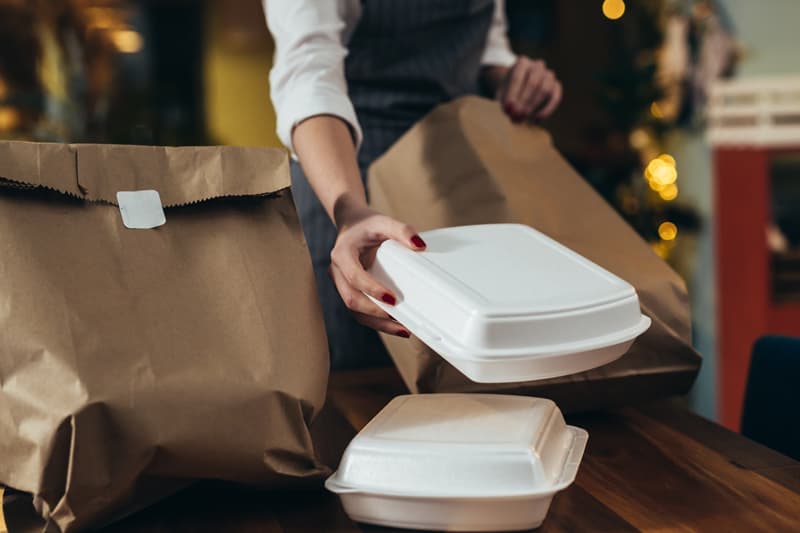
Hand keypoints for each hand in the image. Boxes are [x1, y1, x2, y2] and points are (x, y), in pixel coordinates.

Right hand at [330, 206, 425, 336]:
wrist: (351, 225)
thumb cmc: (366, 225)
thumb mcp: (383, 221)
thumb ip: (401, 230)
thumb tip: (420, 246)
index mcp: (341, 254)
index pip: (354, 277)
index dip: (372, 290)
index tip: (393, 299)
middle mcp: (336, 272)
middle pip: (352, 300)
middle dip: (376, 314)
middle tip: (402, 321)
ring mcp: (341, 284)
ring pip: (354, 311)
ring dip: (377, 323)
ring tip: (403, 329)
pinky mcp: (348, 292)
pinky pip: (359, 311)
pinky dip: (376, 321)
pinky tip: (396, 325)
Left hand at [491, 57, 561, 122]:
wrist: (518, 89)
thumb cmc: (509, 92)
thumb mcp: (503, 94)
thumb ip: (506, 103)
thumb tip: (513, 113)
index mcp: (522, 63)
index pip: (517, 77)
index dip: (512, 94)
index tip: (508, 108)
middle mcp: (537, 66)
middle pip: (533, 83)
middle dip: (524, 101)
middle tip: (516, 116)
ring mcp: (549, 75)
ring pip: (545, 89)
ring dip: (534, 106)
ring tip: (523, 118)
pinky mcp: (556, 86)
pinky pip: (555, 97)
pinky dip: (547, 110)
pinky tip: (536, 120)